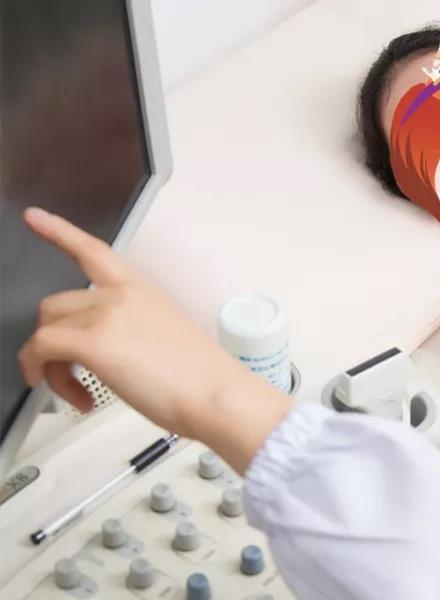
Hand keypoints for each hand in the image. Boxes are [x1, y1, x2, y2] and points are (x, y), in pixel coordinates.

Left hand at [16, 208, 287, 451]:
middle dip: (52, 342)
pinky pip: (41, 349)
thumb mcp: (166, 341)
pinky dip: (42, 373)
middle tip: (71, 377)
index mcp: (142, 292)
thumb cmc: (202, 380)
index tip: (34, 216)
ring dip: (50, 364)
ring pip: (45, 329)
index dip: (59, 232)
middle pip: (56, 306)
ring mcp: (106, 316)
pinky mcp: (93, 342)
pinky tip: (73, 397)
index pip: (94, 252)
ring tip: (76, 393)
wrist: (215, 394)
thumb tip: (109, 357)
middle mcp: (121, 297)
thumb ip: (132, 335)